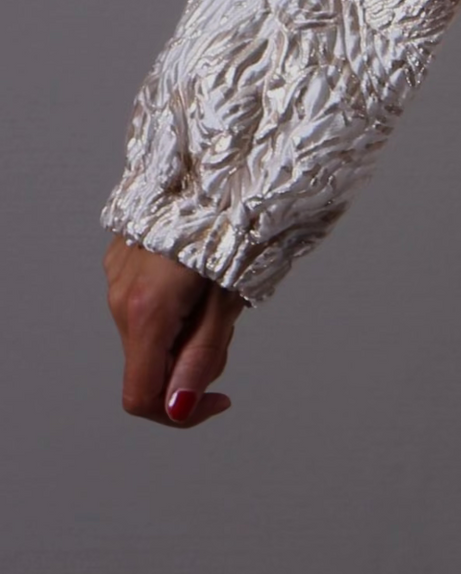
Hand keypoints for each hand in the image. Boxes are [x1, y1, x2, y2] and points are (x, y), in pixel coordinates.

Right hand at [105, 234, 242, 426]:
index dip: (180, 413)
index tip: (218, 399)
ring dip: (183, 330)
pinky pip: (143, 302)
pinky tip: (197, 273)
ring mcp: (115, 275)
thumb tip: (181, 407)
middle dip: (191, 360)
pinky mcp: (120, 258)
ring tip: (217, 288)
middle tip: (229, 319)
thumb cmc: (232, 221)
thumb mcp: (229, 297)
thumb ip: (202, 355)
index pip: (141, 397)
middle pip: (150, 364)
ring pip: (148, 334)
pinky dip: (172, 305)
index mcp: (146, 311)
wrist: (214, 160)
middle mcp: (119, 297)